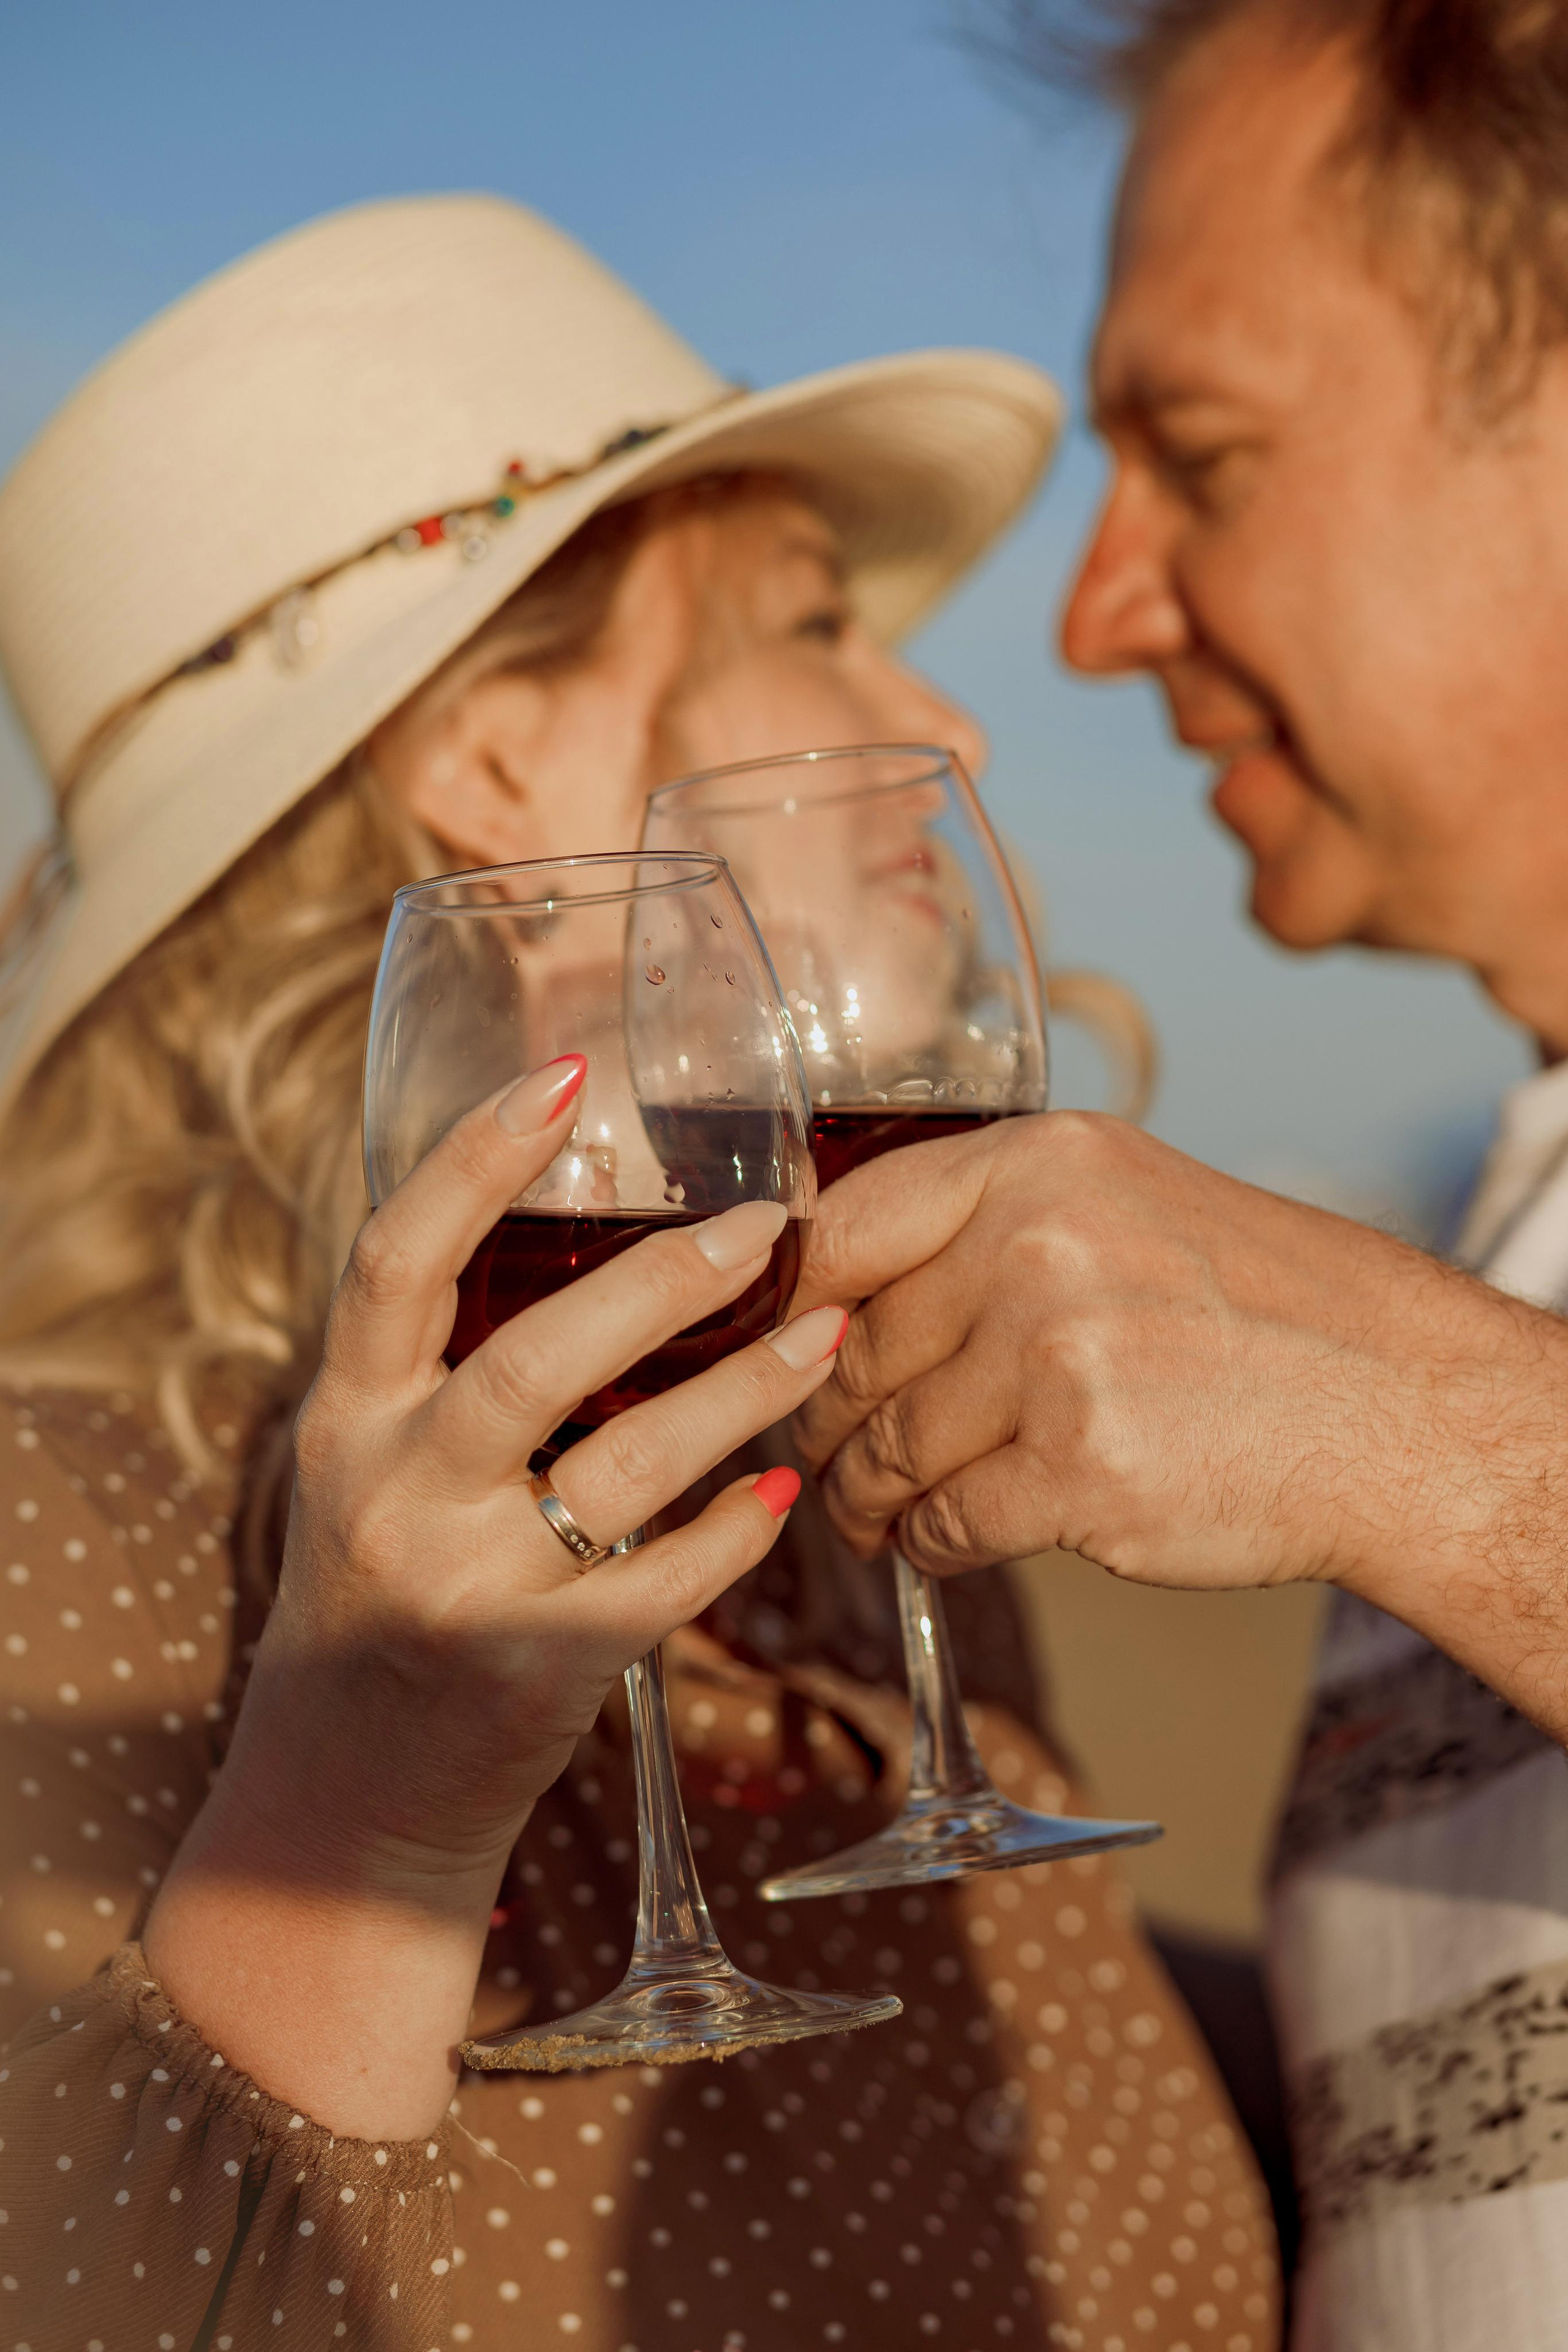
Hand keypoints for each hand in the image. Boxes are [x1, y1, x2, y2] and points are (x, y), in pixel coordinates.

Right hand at [146, 1054, 843, 2133]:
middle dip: (662, 1284)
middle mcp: (392, 1492)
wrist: (343, 1798)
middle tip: (765, 1226)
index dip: (473, 1161)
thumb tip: (588, 1242)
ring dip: (744, 1395)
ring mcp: (465, 1587)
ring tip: (830, 1334)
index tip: (562, 1073)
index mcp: (345, 1417)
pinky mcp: (538, 1668)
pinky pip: (664, 1581)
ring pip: (626, 1467)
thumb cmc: (380, 1595)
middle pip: (534, 1360)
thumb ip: (440, 1373)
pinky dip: (735, 1529)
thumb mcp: (371, 1469)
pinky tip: (787, 1487)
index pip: (394, 1259)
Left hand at [793, 1114, 1567, 1720]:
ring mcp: (1055, 1359)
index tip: (777, 1349)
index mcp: (1035, 1166)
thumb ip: (986, 1230)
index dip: (789, 1301)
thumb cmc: (1255, 1308)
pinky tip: (937, 1544)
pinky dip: (927, 1543)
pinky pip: (943, 1519)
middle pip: (856, 1349)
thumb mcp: (1121, 1203)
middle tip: (827, 1451)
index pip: (845, 1227)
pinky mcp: (1079, 1470)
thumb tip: (835, 1293)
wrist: (1394, 1405)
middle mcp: (1034, 1247)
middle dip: (826, 1415)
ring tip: (868, 1513)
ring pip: (889, 1445)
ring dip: (865, 1494)